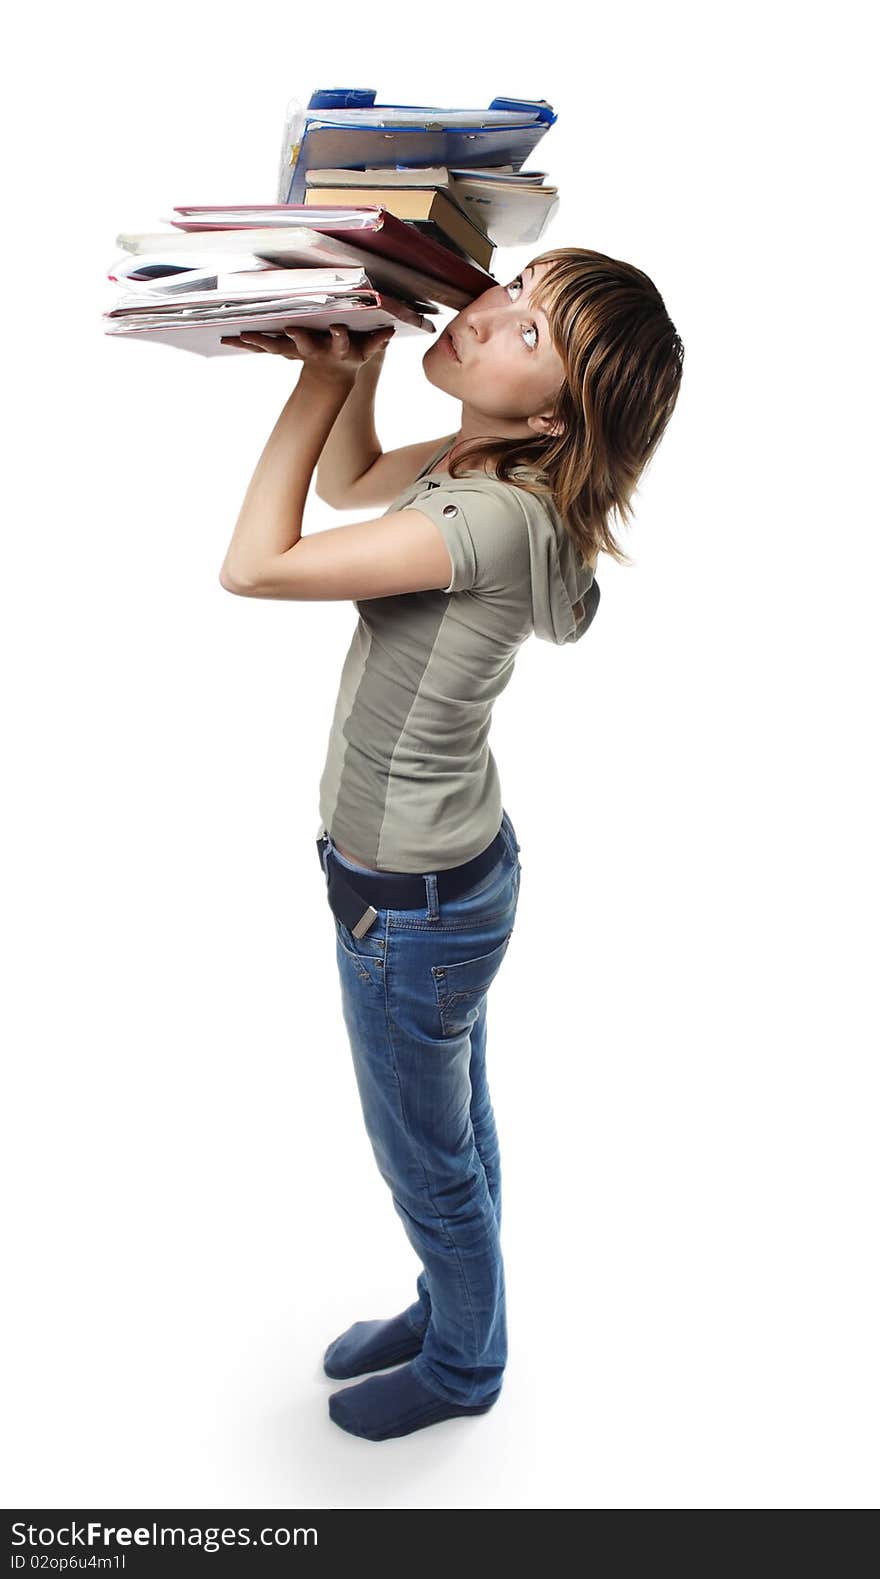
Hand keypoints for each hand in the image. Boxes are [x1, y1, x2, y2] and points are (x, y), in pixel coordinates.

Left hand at [219, 321, 394, 377]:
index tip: (338, 328)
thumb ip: (378, 341)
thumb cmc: (351, 353)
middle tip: (288, 330)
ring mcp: (295, 351)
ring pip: (276, 347)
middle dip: (295, 338)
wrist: (331, 376)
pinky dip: (245, 344)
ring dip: (259, 342)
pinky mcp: (282, 350)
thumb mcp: (367, 349)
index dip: (339, 337)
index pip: (339, 341)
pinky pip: (261, 347)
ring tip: (240, 337)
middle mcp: (313, 350)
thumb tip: (392, 331)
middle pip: (303, 345)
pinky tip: (226, 338)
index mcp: (334, 348)